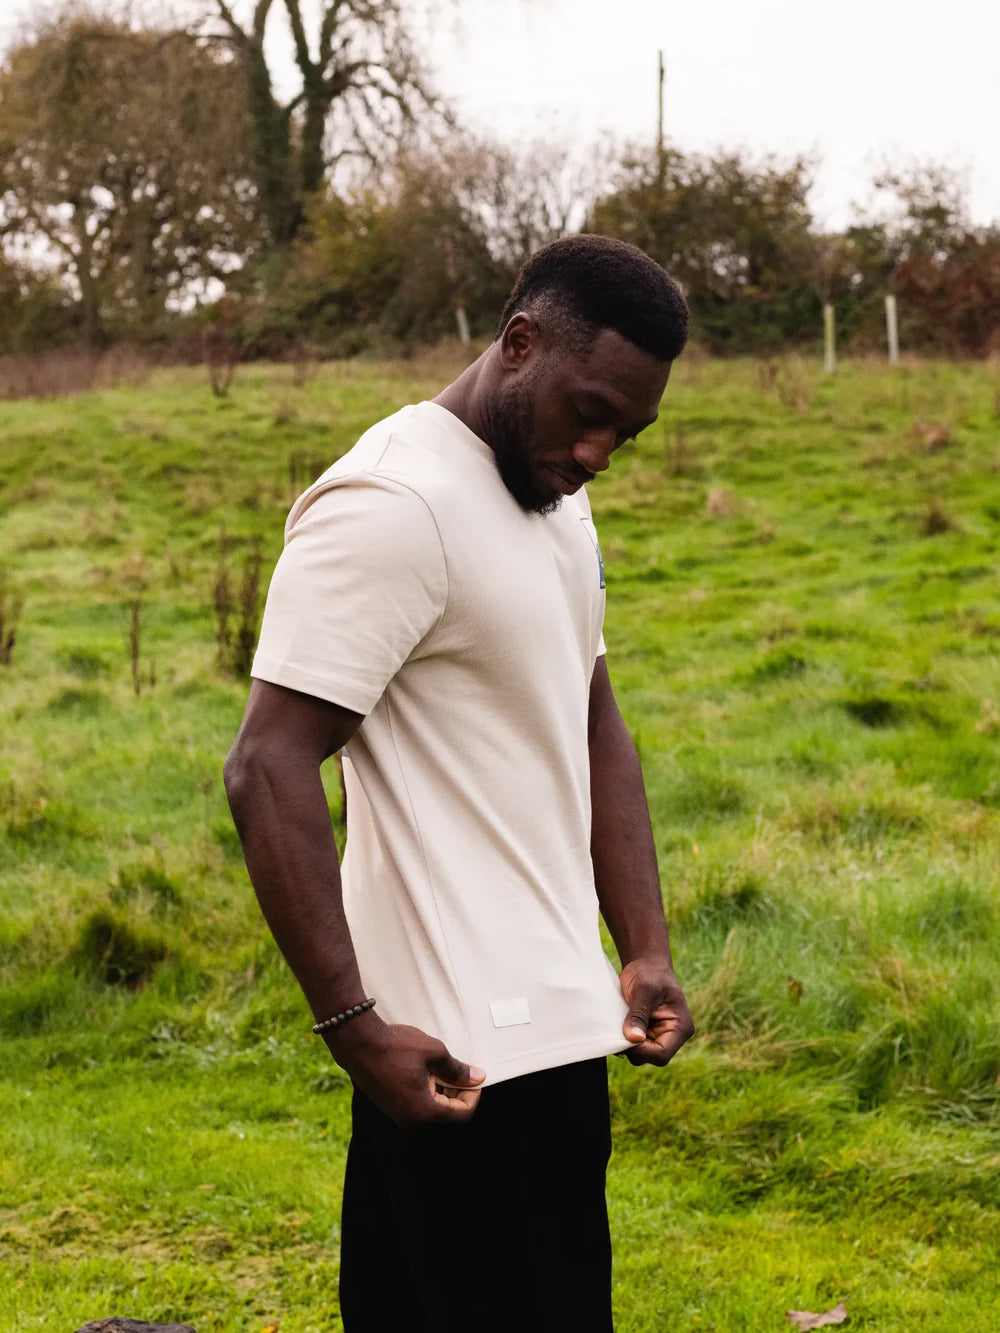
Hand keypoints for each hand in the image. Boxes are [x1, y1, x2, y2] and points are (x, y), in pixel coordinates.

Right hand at [325, 1010, 485, 1126]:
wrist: (358, 1043)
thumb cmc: (396, 1047)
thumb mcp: (433, 1052)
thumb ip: (457, 1069)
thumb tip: (477, 1077)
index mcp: (424, 1112)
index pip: (462, 1114)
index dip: (473, 1095)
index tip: (473, 1076)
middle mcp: (412, 1121)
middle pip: (448, 1113)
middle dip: (457, 1091)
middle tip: (458, 1068)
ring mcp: (400, 1115)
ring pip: (433, 1108)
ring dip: (442, 1089)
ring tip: (439, 1065)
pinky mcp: (391, 1107)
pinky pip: (418, 1104)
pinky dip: (427, 1090)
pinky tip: (425, 1069)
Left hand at [619, 958, 693, 1066]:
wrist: (646, 965)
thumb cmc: (650, 973)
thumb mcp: (644, 990)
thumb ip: (638, 1014)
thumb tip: (633, 1039)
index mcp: (681, 1028)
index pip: (662, 1054)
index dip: (642, 1051)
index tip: (626, 1036)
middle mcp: (672, 1036)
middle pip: (651, 1057)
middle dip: (633, 1047)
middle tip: (618, 1029)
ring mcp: (659, 1036)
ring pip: (640, 1054)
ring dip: (627, 1043)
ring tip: (619, 1022)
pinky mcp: (647, 1034)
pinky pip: (634, 1045)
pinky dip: (624, 1038)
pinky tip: (619, 1023)